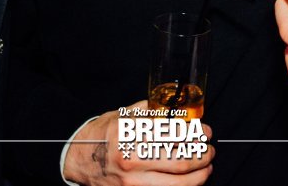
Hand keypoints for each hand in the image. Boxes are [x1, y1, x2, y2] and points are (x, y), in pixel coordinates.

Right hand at [62, 102, 214, 185]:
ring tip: (207, 165)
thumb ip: (148, 111)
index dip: (195, 133)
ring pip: (178, 182)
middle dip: (203, 154)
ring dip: (200, 174)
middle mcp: (131, 159)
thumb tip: (176, 108)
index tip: (205, 130)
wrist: (77, 161)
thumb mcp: (121, 115)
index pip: (173, 134)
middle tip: (210, 148)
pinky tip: (192, 180)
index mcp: (129, 133)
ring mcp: (133, 182)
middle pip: (181, 160)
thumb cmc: (100, 136)